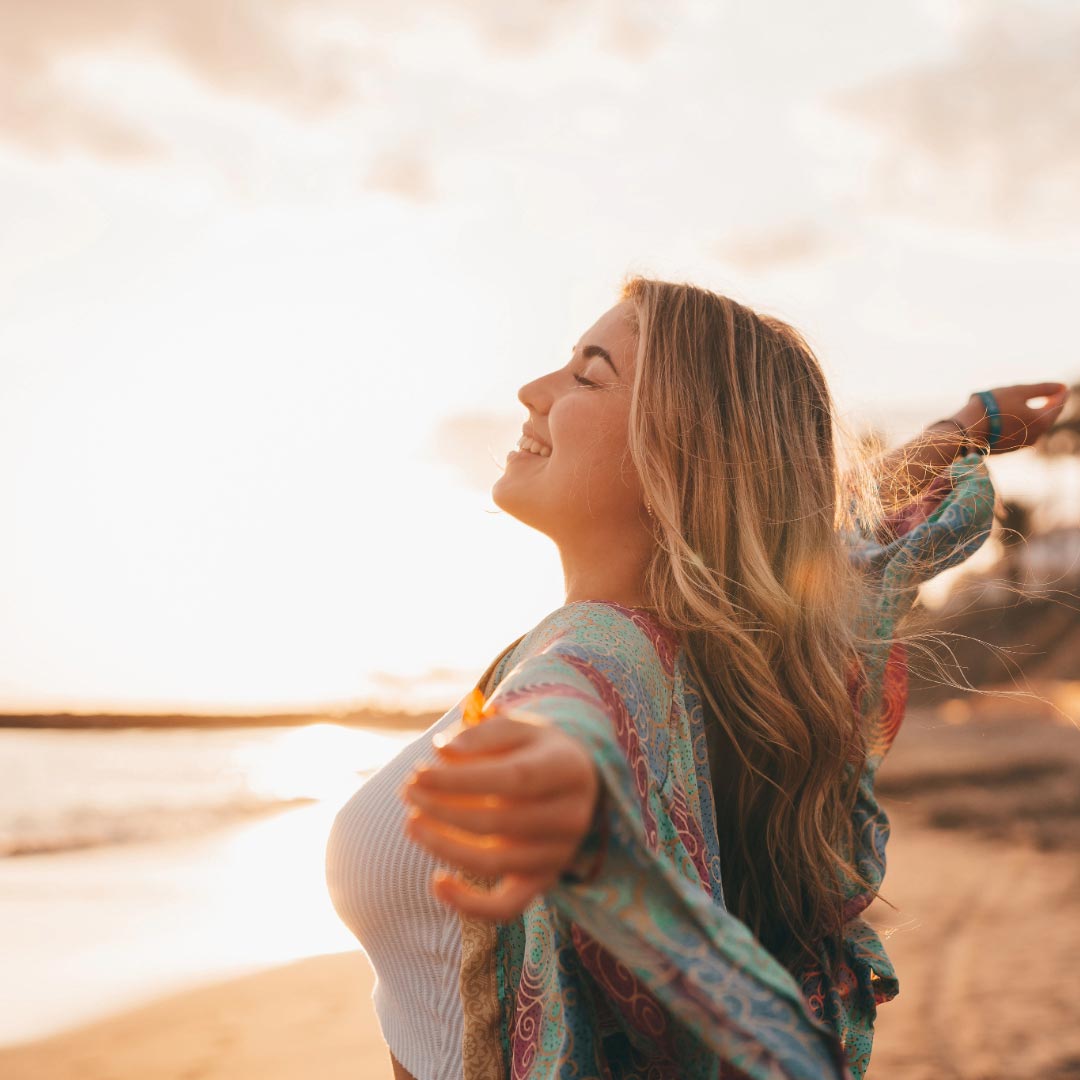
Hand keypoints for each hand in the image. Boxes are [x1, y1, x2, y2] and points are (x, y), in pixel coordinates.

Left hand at [398, 705, 600, 921]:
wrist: (574, 781)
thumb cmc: (533, 749)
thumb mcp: (515, 728)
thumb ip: (480, 735)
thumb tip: (441, 752)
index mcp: (567, 769)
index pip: (511, 779)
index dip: (460, 780)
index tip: (419, 773)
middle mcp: (570, 816)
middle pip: (497, 823)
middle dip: (442, 809)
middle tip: (407, 791)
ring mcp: (559, 854)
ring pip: (494, 863)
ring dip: (443, 845)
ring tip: (411, 822)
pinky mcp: (543, 881)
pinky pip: (508, 907)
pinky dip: (469, 904)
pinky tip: (437, 883)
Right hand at [952, 382, 1067, 453]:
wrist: (966, 430)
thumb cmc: (993, 407)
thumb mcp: (1018, 391)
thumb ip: (1042, 388)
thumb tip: (1061, 386)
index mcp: (1042, 421)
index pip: (1058, 404)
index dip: (1060, 393)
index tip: (1061, 385)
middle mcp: (1036, 436)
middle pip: (1047, 417)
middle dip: (1049, 405)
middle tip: (1050, 394)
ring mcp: (1022, 444)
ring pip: (1034, 426)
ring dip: (1035, 415)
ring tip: (1031, 405)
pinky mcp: (1009, 448)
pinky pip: (1022, 433)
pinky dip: (1022, 423)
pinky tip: (1013, 417)